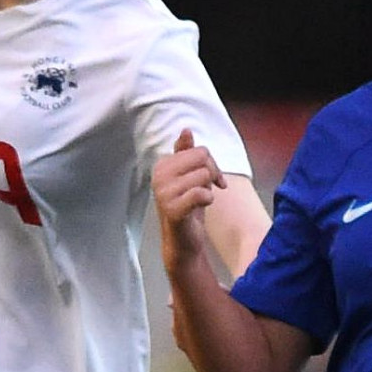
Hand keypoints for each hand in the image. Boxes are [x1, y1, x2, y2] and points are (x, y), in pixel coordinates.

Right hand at [152, 129, 226, 262]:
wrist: (183, 241)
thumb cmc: (188, 208)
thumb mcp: (189, 176)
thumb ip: (186, 153)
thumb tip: (186, 130)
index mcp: (162, 165)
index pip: (198, 150)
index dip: (211, 164)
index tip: (212, 178)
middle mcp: (159, 176)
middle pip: (202, 157)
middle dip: (213, 173)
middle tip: (211, 188)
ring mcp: (163, 193)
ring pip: (203, 175)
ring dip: (209, 189)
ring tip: (201, 200)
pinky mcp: (172, 209)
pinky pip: (200, 193)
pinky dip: (207, 200)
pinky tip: (201, 206)